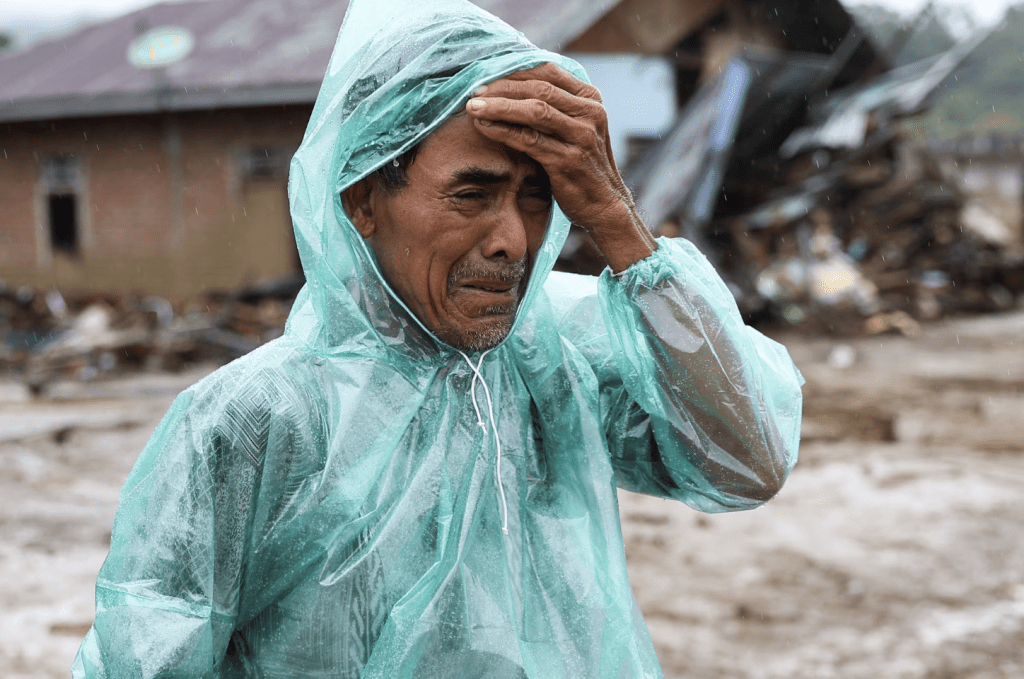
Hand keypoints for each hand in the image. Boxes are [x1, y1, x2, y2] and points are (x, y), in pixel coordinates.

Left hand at [465, 63, 656, 272]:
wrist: (604, 205)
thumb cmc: (582, 165)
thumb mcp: (575, 128)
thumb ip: (556, 106)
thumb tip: (513, 84)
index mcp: (591, 98)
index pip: (548, 72)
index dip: (514, 71)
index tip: (486, 74)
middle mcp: (590, 113)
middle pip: (538, 89)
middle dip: (502, 87)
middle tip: (473, 91)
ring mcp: (582, 136)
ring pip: (534, 111)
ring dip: (498, 106)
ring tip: (472, 107)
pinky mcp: (568, 160)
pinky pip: (529, 139)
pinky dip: (503, 130)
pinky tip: (484, 127)